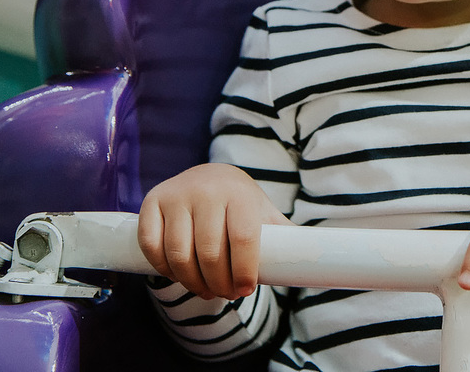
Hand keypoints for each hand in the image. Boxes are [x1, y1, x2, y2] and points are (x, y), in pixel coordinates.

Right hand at [138, 162, 291, 299]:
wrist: (209, 176)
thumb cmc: (241, 205)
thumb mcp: (264, 213)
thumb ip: (285, 237)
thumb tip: (317, 261)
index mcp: (239, 194)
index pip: (243, 239)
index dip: (244, 271)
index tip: (245, 289)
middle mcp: (207, 191)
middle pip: (210, 252)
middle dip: (218, 283)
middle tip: (224, 294)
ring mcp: (177, 195)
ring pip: (179, 253)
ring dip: (191, 282)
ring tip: (204, 288)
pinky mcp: (151, 202)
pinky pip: (152, 246)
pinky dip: (164, 268)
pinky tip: (178, 274)